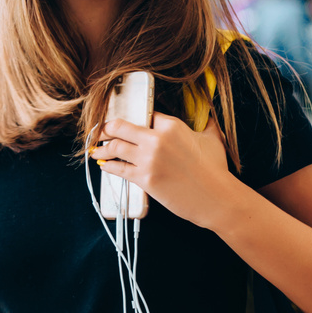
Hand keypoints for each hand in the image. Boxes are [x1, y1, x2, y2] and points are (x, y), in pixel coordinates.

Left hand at [90, 114, 242, 228]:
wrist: (216, 198)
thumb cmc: (216, 170)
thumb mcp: (213, 139)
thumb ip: (207, 124)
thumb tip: (208, 117)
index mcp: (171, 125)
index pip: (144, 114)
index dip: (133, 118)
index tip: (124, 123)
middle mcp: (156, 139)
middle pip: (120, 127)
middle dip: (106, 129)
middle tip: (99, 132)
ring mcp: (148, 159)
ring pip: (115, 147)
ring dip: (102, 148)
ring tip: (95, 150)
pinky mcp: (144, 179)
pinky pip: (118, 169)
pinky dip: (108, 166)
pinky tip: (104, 165)